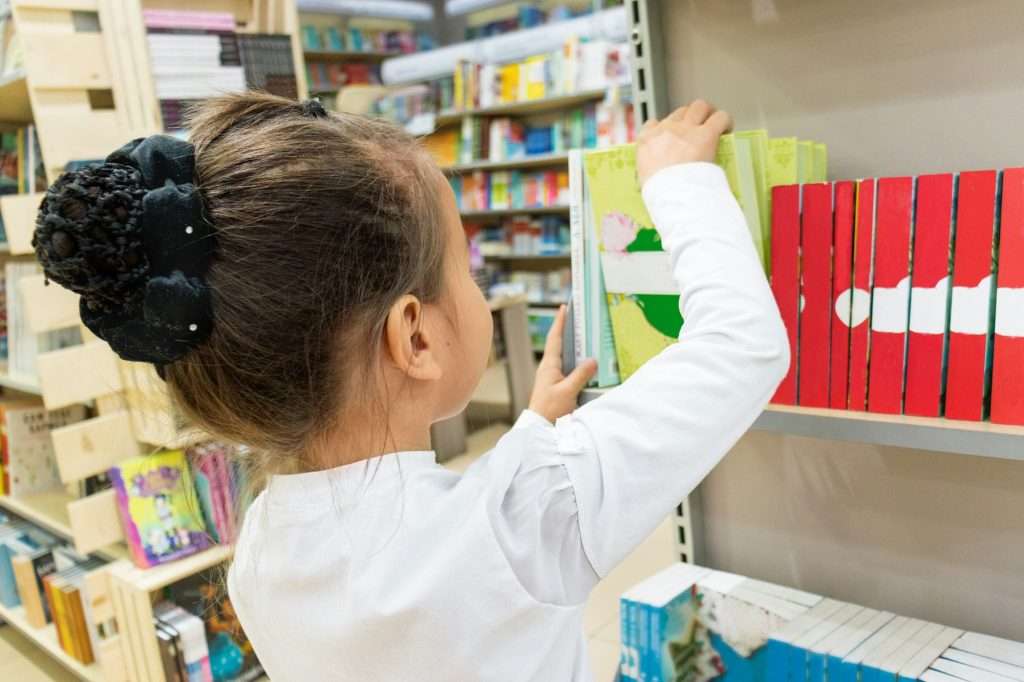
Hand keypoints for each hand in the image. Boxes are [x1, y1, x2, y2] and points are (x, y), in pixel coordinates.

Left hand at [528, 305, 596, 422]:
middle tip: (579, 318)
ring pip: (566, 357)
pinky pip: (569, 369)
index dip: (560, 323)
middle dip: (569, 331)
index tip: (564, 308)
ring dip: (575, 347)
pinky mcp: (557, 386)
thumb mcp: (567, 392)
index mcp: (549, 365)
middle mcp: (550, 368)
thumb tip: (593, 360)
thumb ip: (580, 375)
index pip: (555, 339)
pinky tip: (588, 364)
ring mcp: (553, 377)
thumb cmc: (549, 410)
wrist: (540, 428)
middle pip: (560, 345)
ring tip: (587, 337)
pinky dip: (578, 363)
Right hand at [637, 99, 732, 184]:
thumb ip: (650, 168)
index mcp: (647, 140)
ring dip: (707, 114)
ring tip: (714, 125)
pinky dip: (725, 121)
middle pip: (679, 112)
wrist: (670, 194)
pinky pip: (720, 117)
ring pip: (699, 106)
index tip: (672, 137)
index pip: (653, 124)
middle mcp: (666, 129)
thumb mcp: (644, 177)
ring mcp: (687, 129)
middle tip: (698, 129)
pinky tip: (726, 130)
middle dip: (689, 118)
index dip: (665, 128)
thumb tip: (656, 176)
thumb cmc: (657, 191)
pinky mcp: (706, 134)